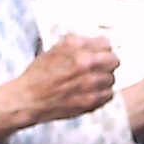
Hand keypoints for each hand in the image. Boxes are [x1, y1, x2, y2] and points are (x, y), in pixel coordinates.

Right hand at [0, 33, 116, 139]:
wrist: (29, 99)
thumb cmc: (40, 74)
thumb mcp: (56, 49)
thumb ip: (79, 44)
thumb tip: (101, 42)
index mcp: (76, 47)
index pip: (106, 44)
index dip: (102, 50)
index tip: (99, 54)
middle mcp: (85, 63)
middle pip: (114, 60)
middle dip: (107, 63)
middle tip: (97, 68)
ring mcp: (90, 83)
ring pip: (111, 78)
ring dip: (103, 79)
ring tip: (89, 82)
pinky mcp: (91, 101)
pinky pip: (109, 94)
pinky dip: (102, 94)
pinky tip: (90, 92)